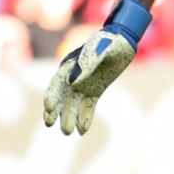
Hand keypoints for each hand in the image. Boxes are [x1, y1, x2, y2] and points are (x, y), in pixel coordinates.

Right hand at [42, 0, 150, 134]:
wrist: (124, 40)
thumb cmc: (112, 41)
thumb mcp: (103, 50)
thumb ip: (88, 65)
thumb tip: (72, 83)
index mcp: (70, 63)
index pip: (57, 82)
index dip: (52, 95)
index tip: (49, 107)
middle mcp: (73, 75)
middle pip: (61, 95)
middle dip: (55, 110)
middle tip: (50, 124)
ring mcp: (83, 84)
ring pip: (73, 103)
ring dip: (69, 117)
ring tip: (67, 132)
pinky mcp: (94, 90)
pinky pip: (87, 105)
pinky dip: (85, 117)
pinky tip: (82, 131)